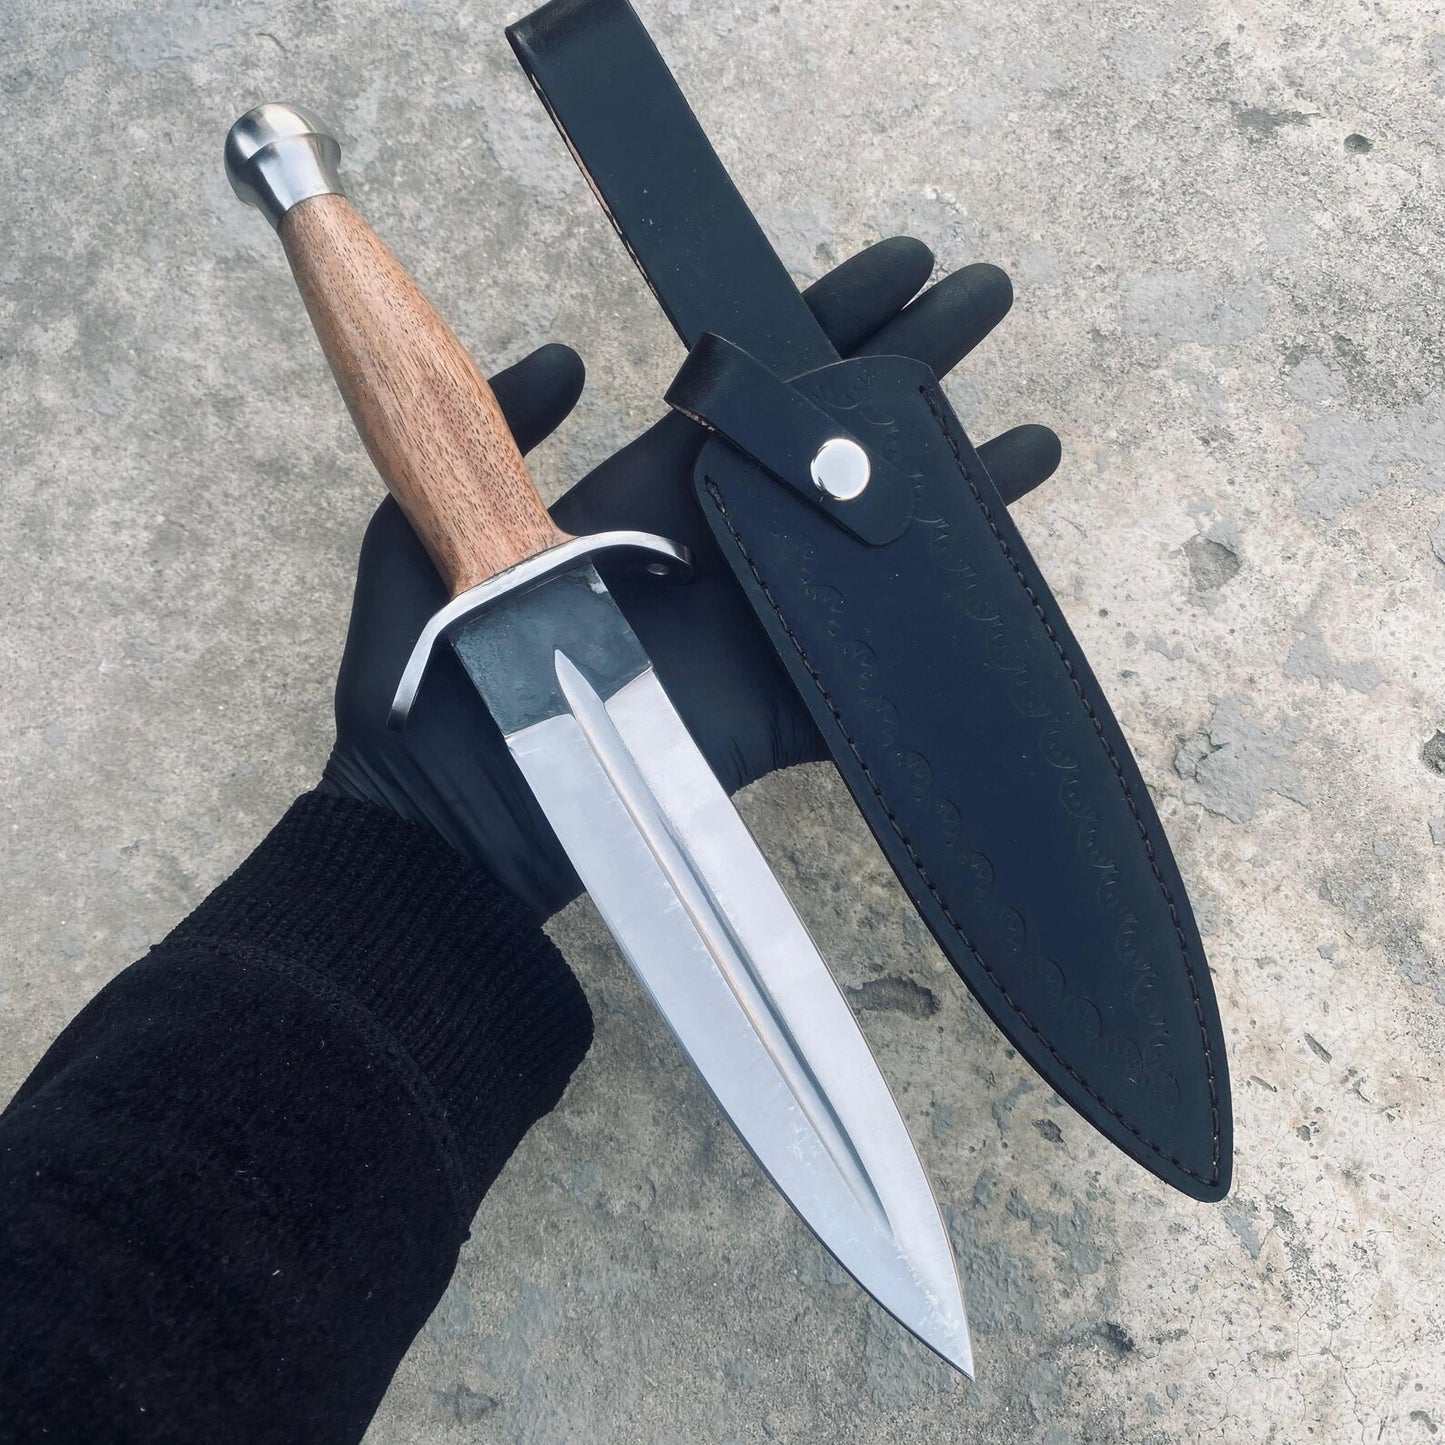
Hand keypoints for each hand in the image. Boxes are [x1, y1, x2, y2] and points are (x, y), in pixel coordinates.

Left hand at [319, 239, 1061, 917]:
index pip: (752, 391)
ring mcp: (748, 631)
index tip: (898, 266)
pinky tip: (996, 584)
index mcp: (646, 494)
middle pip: (831, 449)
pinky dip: (927, 636)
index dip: (821, 327)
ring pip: (865, 551)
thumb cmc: (425, 675)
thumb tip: (569, 354)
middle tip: (986, 306)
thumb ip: (495, 430)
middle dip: (909, 375)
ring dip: (948, 496)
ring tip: (1032, 443)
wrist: (449, 811)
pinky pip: (862, 670)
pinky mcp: (768, 712)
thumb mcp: (430, 522)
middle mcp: (713, 550)